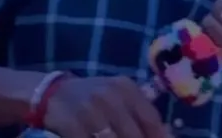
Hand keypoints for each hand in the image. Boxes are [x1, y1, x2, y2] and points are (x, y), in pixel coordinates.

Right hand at [43, 76, 167, 137]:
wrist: (53, 92)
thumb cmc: (94, 97)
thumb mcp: (119, 96)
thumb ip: (141, 114)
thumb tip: (168, 135)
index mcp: (126, 88)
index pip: (151, 119)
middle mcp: (109, 96)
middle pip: (134, 135)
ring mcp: (89, 110)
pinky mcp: (71, 124)